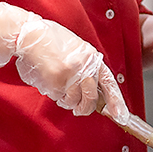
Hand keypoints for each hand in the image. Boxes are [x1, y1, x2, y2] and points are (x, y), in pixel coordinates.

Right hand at [4, 12, 118, 116]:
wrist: (31, 35)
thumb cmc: (52, 41)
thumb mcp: (78, 50)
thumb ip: (88, 68)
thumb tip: (94, 91)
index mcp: (92, 58)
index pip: (109, 83)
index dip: (116, 101)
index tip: (121, 116)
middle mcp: (84, 67)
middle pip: (91, 99)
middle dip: (84, 108)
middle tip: (79, 109)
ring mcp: (70, 75)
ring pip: (73, 101)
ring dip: (66, 100)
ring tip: (59, 87)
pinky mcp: (56, 81)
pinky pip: (58, 98)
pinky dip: (54, 94)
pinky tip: (49, 81)